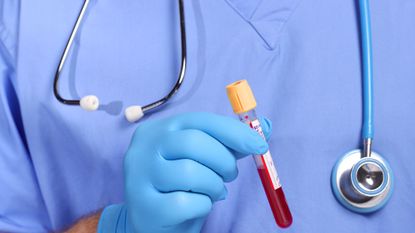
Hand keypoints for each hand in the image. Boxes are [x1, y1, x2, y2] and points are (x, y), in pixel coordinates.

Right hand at [98, 112, 271, 232]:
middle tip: (231, 174)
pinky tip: (198, 206)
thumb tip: (264, 126)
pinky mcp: (145, 206)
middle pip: (193, 143)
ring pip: (191, 173)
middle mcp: (143, 148)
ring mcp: (139, 177)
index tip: (259, 144)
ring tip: (213, 191)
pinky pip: (186, 203)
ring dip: (214, 185)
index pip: (199, 121)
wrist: (153, 220)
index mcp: (159, 130)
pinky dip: (203, 206)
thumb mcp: (203, 158)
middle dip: (224, 160)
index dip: (233, 131)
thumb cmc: (182, 184)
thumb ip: (230, 142)